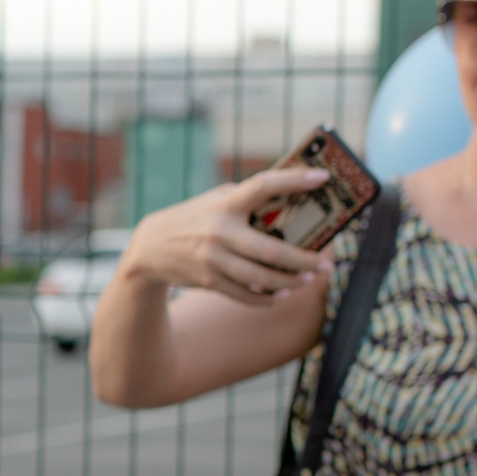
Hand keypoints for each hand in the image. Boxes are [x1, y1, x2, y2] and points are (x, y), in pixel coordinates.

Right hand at [114, 168, 333, 308]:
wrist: (150, 248)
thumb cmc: (193, 219)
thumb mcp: (214, 200)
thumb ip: (245, 199)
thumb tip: (289, 199)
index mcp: (225, 204)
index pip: (262, 186)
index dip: (293, 180)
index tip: (322, 178)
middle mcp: (219, 231)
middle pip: (271, 250)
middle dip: (304, 260)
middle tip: (326, 263)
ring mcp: (213, 259)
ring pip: (262, 278)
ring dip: (291, 282)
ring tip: (309, 280)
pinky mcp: (208, 280)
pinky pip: (245, 294)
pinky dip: (266, 297)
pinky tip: (281, 294)